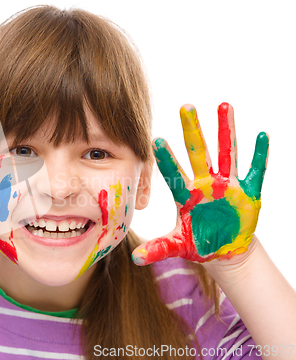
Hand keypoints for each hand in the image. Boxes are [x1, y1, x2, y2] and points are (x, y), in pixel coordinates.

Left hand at [132, 103, 268, 265]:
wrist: (223, 249)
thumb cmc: (197, 243)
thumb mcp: (177, 246)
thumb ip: (157, 248)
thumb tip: (134, 259)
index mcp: (185, 195)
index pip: (173, 173)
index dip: (165, 158)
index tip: (154, 139)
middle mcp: (205, 184)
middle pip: (197, 152)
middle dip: (192, 130)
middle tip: (185, 106)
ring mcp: (227, 185)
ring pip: (226, 152)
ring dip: (226, 130)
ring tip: (224, 104)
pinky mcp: (249, 191)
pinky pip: (256, 171)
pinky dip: (260, 154)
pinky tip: (263, 134)